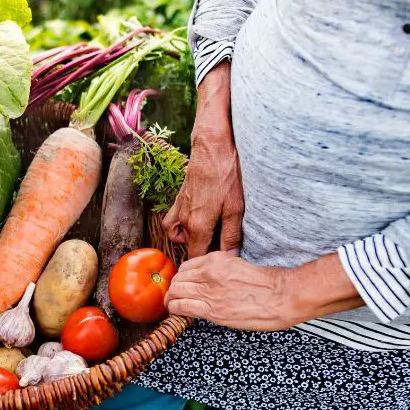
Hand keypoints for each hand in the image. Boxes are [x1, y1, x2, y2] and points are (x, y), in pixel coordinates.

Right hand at [163, 63, 243, 258]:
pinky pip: (172, 223)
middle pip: (190, 248)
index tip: (220, 265)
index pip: (197, 258)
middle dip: (204, 251)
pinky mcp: (178, 201)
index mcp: (198, 227)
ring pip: (180, 237)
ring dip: (193, 240)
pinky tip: (195, 222)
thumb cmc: (226, 173)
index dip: (207, 265)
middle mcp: (184, 222)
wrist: (211, 144)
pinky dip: (180, 228)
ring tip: (210, 235)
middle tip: (223, 245)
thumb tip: (230, 257)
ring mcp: (178, 211)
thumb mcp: (236, 208)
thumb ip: (231, 236)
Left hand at [164, 250, 294, 330]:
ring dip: (171, 300)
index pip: (187, 267)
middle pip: (178, 279)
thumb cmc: (270, 284)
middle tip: (174, 297)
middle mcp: (209, 272)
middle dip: (174, 289)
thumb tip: (210, 282)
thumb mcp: (240, 266)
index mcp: (217, 260)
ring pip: (175, 292)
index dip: (182, 278)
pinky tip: (177, 313)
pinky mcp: (212, 309)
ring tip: (173, 306)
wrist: (283, 296)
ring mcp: (209, 291)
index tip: (183, 285)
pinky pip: (181, 307)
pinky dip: (174, 310)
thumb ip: (222, 271)